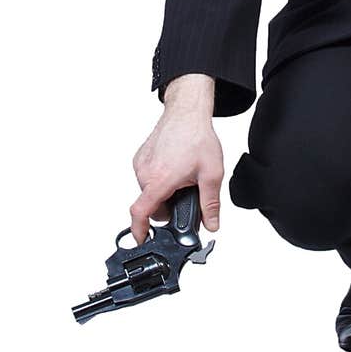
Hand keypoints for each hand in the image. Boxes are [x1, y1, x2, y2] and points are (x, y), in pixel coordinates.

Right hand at [130, 85, 222, 244]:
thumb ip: (210, 204)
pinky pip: (147, 176)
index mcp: (160, 180)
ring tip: (182, 174)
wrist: (187, 111)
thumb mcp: (212, 174)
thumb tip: (212, 224)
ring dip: (164, 190)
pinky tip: (175, 165)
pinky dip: (159, 178)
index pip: (141, 213)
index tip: (140, 240)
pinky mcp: (140, 157)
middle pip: (151, 204)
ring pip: (149, 190)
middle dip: (167, 205)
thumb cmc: (197, 136)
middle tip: (185, 193)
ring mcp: (141, 164)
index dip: (139, 231)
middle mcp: (145, 172)